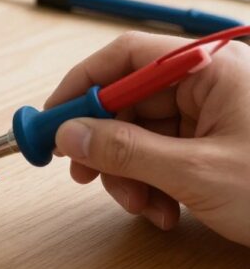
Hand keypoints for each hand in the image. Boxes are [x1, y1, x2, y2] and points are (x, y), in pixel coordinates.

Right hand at [46, 31, 249, 245]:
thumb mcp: (196, 173)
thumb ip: (125, 151)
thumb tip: (69, 135)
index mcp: (211, 68)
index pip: (124, 56)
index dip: (79, 87)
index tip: (49, 120)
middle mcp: (211, 84)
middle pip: (129, 100)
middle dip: (105, 145)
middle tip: (81, 174)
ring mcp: (217, 114)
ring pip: (143, 133)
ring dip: (130, 174)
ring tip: (142, 208)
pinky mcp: (219, 143)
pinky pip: (165, 154)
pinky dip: (154, 185)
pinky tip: (165, 211)